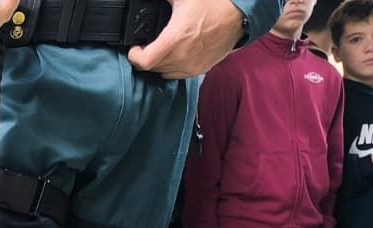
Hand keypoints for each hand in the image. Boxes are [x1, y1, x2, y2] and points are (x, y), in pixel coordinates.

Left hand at [127, 0, 247, 79]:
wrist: (238, 15)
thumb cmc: (214, 5)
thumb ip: (162, 1)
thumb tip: (145, 1)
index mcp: (176, 38)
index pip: (145, 61)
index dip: (135, 56)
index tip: (134, 49)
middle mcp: (183, 56)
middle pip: (152, 67)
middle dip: (146, 57)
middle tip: (146, 47)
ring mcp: (191, 65)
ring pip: (163, 72)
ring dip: (158, 64)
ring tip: (160, 50)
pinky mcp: (200, 70)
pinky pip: (176, 75)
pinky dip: (171, 68)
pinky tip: (173, 56)